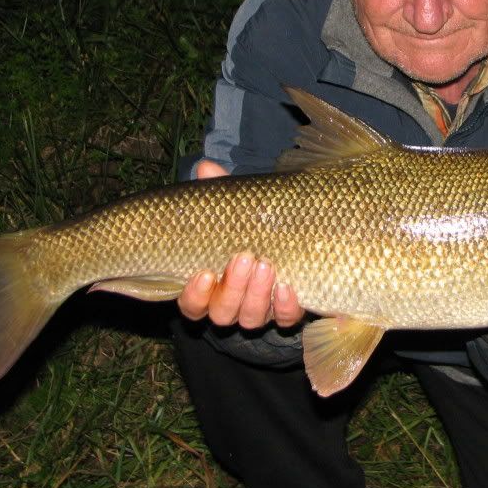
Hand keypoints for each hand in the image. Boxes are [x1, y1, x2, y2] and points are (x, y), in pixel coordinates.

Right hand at [177, 159, 304, 328]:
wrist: (295, 243)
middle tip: (244, 257)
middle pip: (223, 312)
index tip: (204, 273)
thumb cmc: (251, 228)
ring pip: (250, 317)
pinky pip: (285, 319)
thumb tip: (206, 167)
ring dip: (257, 294)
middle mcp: (230, 304)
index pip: (192, 303)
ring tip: (266, 264)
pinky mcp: (287, 312)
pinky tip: (289, 288)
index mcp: (210, 286)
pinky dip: (286, 306)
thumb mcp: (237, 210)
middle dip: (232, 288)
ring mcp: (259, 310)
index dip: (195, 294)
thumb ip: (220, 193)